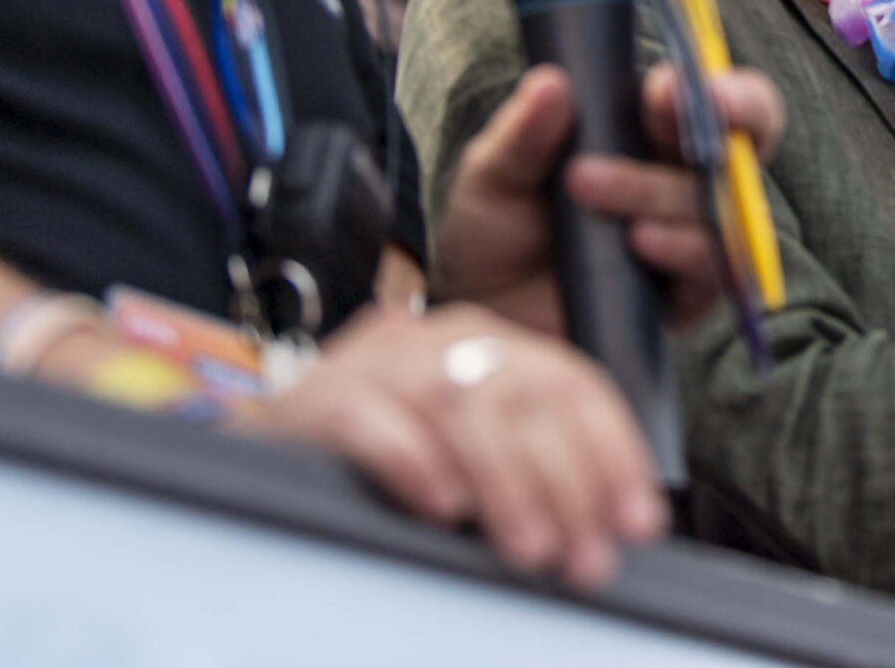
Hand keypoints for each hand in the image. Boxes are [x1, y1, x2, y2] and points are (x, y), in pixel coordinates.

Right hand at [236, 303, 662, 587]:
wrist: (257, 452)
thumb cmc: (374, 458)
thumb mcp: (463, 451)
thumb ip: (526, 464)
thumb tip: (603, 526)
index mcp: (484, 342)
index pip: (571, 383)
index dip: (613, 454)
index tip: (637, 521)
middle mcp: (436, 338)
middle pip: (524, 394)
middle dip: (567, 483)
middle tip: (584, 557)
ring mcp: (375, 362)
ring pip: (460, 402)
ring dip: (505, 482)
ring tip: (528, 546)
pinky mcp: (315, 398)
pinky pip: (372, 421)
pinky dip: (415, 464)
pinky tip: (442, 507)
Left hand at [434, 62, 785, 329]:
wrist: (480, 318)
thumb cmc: (497, 234)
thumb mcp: (493, 175)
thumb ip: (522, 133)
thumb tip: (551, 82)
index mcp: (652, 134)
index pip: (714, 96)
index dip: (715, 83)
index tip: (668, 85)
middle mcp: (685, 181)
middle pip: (752, 138)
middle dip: (732, 113)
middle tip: (666, 103)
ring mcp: (692, 239)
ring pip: (722, 204)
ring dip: (659, 188)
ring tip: (585, 185)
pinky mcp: (686, 300)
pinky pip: (714, 271)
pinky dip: (682, 248)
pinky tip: (639, 240)